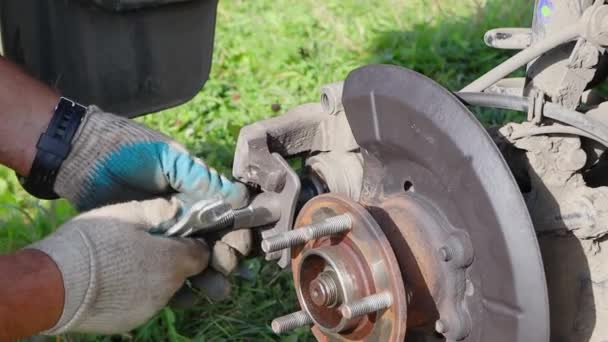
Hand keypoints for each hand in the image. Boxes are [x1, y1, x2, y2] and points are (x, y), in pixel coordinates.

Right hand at [28, 198, 210, 333]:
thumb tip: (185, 209)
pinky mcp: (130, 322)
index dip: (194, 242)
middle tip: (150, 246)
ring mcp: (149, 309)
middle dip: (174, 261)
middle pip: (184, 274)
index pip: (202, 254)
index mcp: (172, 262)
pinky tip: (116, 280)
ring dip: (156, 278)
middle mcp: (167, 290)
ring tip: (130, 263)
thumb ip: (162, 211)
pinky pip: (144, 303)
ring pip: (164, 290)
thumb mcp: (128, 213)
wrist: (51, 284)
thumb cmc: (91, 242)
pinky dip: (137, 292)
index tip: (181, 234)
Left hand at [54, 107, 250, 275]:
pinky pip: (162, 269)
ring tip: (215, 290)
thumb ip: (200, 178)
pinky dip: (176, 283)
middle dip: (224, 258)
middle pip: (212, 243)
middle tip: (227, 269)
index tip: (238, 248)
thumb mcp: (169, 158)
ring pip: (190, 260)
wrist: (79, 155)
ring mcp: (160, 232)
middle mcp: (181, 215)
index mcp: (193, 192)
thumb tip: (239, 198)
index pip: (223, 218)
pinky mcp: (138, 246)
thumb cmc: (128, 149)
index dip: (234, 234)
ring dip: (207, 276)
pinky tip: (187, 294)